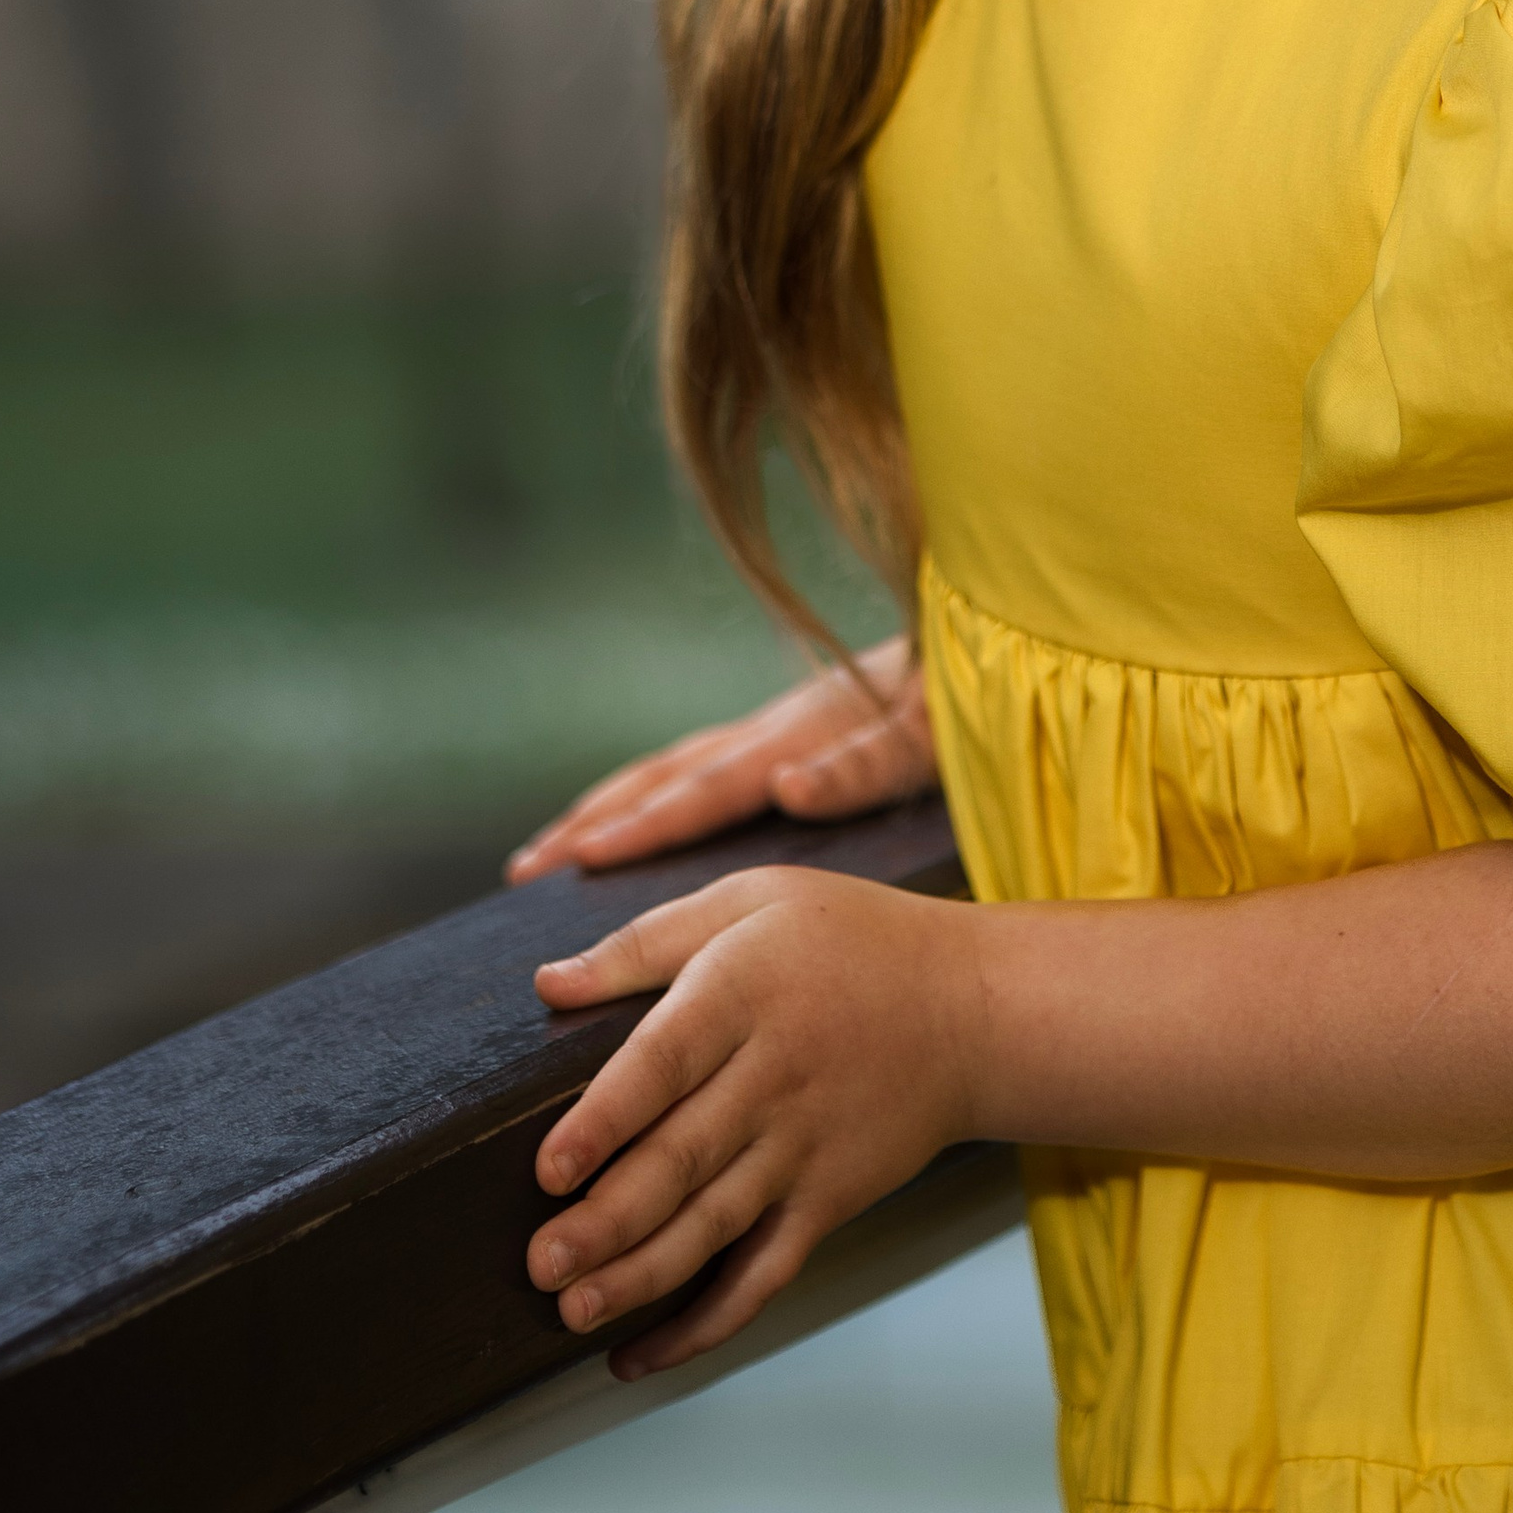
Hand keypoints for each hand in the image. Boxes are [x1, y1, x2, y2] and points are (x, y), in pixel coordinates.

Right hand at [505, 637, 934, 880]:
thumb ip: (862, 763)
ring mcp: (773, 729)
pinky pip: (696, 769)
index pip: (707, 788)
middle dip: (593, 821)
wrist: (987, 642)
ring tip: (547, 852)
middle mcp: (772, 730)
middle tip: (524, 870)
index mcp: (798, 735)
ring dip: (606, 808)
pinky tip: (629, 823)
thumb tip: (788, 785)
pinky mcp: (785, 734)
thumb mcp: (928, 738)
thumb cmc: (961, 705)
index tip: (579, 857)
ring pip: (671, 770)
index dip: (644, 826)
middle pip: (666, 777)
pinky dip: (647, 796)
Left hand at [526, 863, 980, 1373]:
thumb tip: (547, 983)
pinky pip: (764, 1274)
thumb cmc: (851, 940)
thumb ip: (646, 941)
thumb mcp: (754, 899)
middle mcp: (775, 1078)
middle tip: (541, 1264)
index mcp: (745, 993)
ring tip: (573, 1309)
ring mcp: (805, 1149)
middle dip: (608, 1221)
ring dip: (641, 1276)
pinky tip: (639, 1356)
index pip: (666, 1063)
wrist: (974, 1008)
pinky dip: (706, 1323)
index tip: (550, 1169)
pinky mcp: (829, 1199)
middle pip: (683, 1159)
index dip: (608, 1119)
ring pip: (714, 1226)